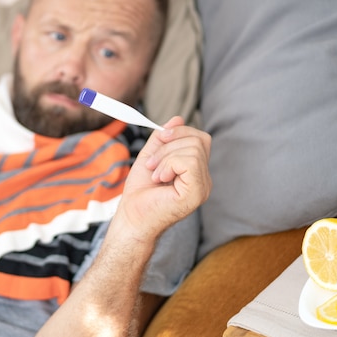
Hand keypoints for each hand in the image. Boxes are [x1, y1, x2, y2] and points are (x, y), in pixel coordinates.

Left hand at [116, 116, 211, 241]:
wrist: (132, 217)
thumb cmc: (140, 192)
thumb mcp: (150, 156)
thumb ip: (163, 139)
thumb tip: (177, 118)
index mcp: (196, 171)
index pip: (200, 138)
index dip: (180, 132)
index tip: (160, 138)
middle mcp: (204, 179)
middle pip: (199, 139)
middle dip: (170, 144)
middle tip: (152, 163)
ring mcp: (203, 187)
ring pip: (193, 149)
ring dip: (166, 156)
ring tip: (155, 173)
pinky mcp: (197, 193)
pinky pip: (190, 162)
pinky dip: (169, 164)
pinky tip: (160, 179)